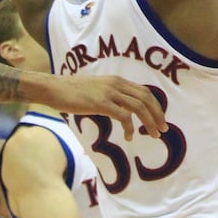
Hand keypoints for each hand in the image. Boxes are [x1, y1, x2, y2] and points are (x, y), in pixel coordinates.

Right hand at [37, 73, 166, 140]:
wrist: (54, 88)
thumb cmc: (71, 92)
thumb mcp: (96, 90)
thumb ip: (109, 96)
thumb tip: (120, 109)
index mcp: (116, 80)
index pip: (144, 91)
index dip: (155, 105)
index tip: (160, 119)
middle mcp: (116, 84)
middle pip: (146, 97)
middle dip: (157, 114)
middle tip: (163, 129)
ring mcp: (109, 93)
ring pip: (139, 107)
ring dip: (149, 122)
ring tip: (153, 135)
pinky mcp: (101, 103)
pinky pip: (123, 116)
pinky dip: (130, 127)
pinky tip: (128, 136)